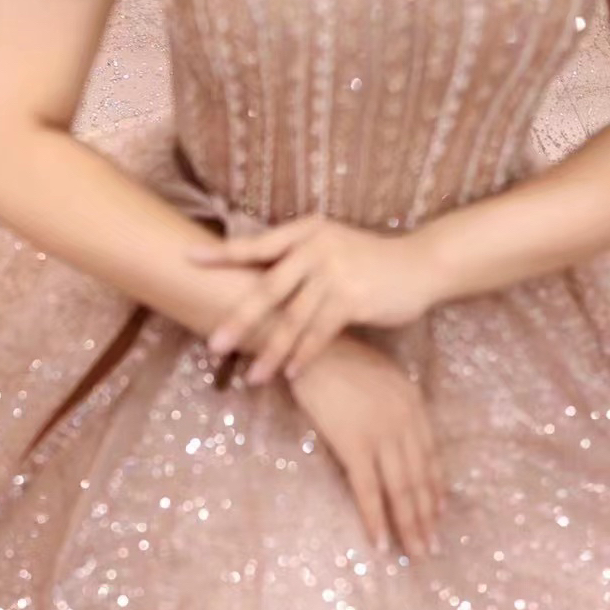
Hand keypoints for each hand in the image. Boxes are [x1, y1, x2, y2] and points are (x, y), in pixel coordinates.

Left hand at [189, 215, 440, 382]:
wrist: (421, 263)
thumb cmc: (367, 260)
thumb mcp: (330, 246)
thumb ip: (295, 259)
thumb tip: (253, 282)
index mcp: (304, 232)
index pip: (255, 245)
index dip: (221, 255)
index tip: (188, 261)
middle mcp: (315, 248)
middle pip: (267, 290)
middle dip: (239, 320)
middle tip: (214, 344)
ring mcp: (335, 272)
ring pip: (293, 319)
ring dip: (271, 351)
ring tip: (252, 377)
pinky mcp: (354, 298)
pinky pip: (320, 333)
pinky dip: (303, 355)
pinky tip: (289, 374)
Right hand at [288, 334, 444, 559]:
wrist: (308, 344)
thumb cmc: (333, 355)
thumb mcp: (375, 373)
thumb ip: (388, 400)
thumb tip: (389, 426)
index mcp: (412, 402)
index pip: (430, 455)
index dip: (435, 487)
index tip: (439, 512)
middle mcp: (404, 421)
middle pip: (420, 478)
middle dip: (426, 515)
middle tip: (431, 545)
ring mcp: (381, 434)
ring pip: (401, 489)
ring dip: (409, 525)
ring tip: (415, 552)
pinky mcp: (354, 444)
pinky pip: (368, 490)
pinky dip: (375, 518)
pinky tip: (381, 541)